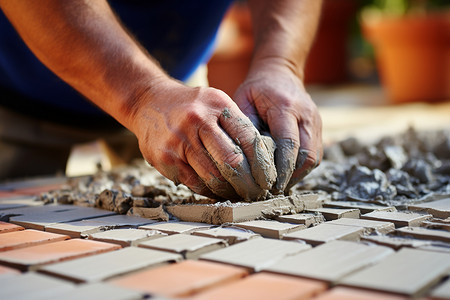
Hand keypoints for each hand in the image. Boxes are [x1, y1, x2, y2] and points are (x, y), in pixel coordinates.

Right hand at [128, 79, 276, 200]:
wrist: (148, 101)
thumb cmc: (190, 106)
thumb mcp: (216, 103)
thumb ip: (237, 126)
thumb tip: (262, 160)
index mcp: (217, 104)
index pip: (249, 139)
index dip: (262, 164)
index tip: (268, 178)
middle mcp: (197, 120)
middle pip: (232, 162)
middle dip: (248, 183)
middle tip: (257, 193)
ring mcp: (179, 140)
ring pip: (213, 177)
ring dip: (230, 191)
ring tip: (239, 194)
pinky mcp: (165, 158)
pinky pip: (194, 183)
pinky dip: (209, 191)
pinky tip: (218, 191)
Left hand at [234, 59, 322, 193]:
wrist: (280, 73)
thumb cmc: (256, 89)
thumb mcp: (243, 101)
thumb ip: (245, 127)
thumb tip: (243, 159)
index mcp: (286, 106)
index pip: (289, 143)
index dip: (281, 168)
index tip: (270, 186)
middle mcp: (307, 115)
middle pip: (307, 155)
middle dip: (291, 176)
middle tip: (272, 191)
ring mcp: (316, 122)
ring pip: (314, 158)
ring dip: (297, 174)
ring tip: (278, 185)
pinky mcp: (318, 129)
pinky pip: (315, 155)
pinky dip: (301, 168)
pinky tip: (286, 174)